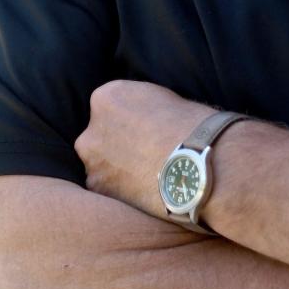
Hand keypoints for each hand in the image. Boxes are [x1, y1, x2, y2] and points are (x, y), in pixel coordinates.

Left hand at [76, 80, 212, 217]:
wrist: (198, 164)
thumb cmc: (192, 126)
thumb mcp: (164, 99)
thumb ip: (142, 108)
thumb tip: (143, 118)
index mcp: (107, 97)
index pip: (111, 105)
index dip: (130, 117)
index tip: (147, 127)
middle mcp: (90, 128)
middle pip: (99, 135)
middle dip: (116, 143)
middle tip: (144, 152)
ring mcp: (92, 162)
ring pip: (101, 164)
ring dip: (117, 168)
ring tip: (148, 174)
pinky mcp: (100, 191)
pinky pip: (107, 188)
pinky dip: (121, 189)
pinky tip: (144, 188)